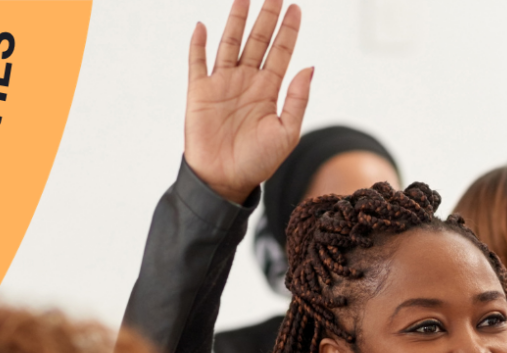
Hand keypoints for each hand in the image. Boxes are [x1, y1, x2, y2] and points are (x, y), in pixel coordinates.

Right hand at [186, 0, 312, 203]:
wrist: (224, 181)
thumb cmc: (257, 162)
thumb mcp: (286, 133)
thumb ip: (297, 100)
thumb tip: (308, 67)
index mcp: (268, 91)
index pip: (280, 52)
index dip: (288, 30)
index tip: (295, 7)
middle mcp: (246, 82)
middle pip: (258, 40)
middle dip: (266, 16)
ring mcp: (222, 84)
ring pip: (230, 43)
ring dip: (236, 20)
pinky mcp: (200, 92)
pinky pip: (198, 63)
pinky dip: (199, 44)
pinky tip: (203, 27)